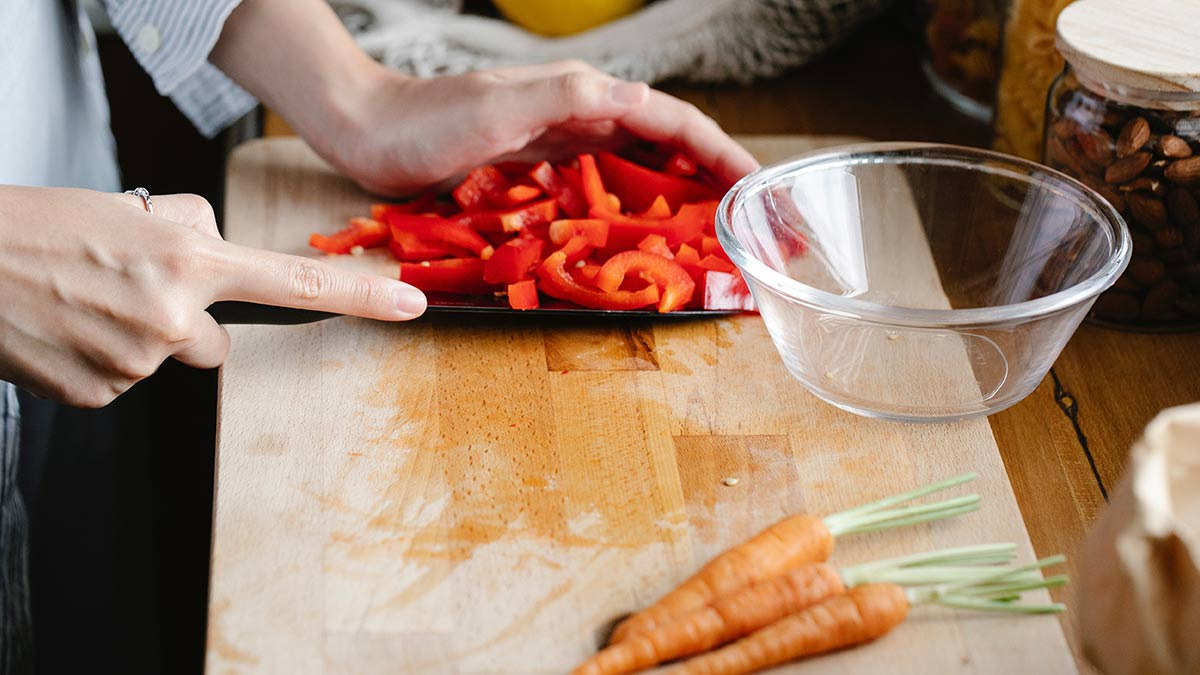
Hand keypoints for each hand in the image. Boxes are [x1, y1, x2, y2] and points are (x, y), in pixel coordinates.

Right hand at [0, 187, 425, 406]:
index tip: (411, 304)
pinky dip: (100, 360)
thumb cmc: (40, 227)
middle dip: (185, 323)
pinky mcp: (101, 395)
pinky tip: (67, 331)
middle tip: (124, 290)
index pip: (295, 284)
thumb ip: (194, 234)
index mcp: (190, 259)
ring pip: (163, 360)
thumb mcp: (134, 210)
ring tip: (82, 303)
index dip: (361, 296)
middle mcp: (174, 316)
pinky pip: (123, 382)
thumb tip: (218, 254)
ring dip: (134, 338)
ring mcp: (137, 362)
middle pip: (214, 343)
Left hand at [209, 0, 757, 196]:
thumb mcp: (496, 105)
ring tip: (710, 242)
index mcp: (585, 98)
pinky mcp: (539, 171)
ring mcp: (562, 145)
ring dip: (679, 202)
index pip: (673, 122)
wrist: (368, 130)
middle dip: (713, 181)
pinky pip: (603, 192)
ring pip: (640, 171)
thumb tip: (638, 99)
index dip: (720, 155)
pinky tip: (642, 241)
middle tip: (747, 228)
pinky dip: (632, 213)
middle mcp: (582, 118)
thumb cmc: (425, 119)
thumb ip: (565, 99)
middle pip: (667, 148)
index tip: (755, 192)